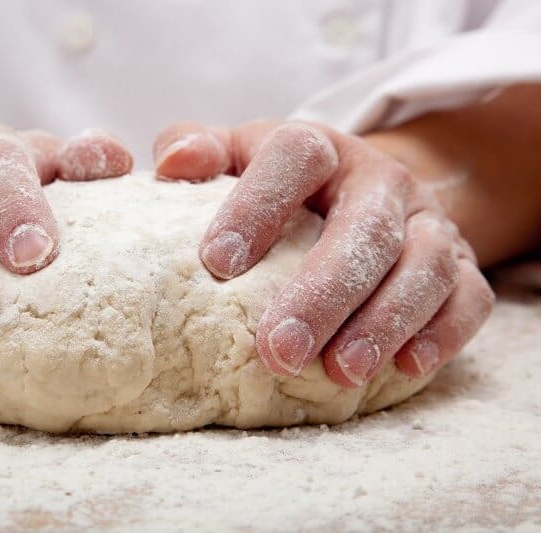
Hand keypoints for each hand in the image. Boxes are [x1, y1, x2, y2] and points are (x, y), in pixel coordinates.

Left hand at [154, 119, 493, 386]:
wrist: (363, 191)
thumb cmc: (281, 187)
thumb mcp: (237, 159)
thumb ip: (198, 149)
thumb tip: (174, 162)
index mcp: (320, 149)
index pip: (296, 156)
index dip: (257, 205)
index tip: (217, 263)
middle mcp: (380, 180)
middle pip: (365, 227)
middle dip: (323, 292)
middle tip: (278, 350)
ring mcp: (427, 223)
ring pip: (424, 265)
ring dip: (383, 322)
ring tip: (338, 373)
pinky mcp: (462, 266)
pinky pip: (469, 298)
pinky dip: (442, 333)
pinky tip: (404, 368)